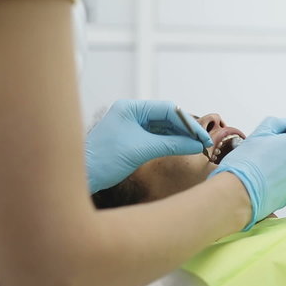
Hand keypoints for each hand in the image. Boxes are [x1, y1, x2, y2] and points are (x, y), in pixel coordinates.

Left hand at [86, 100, 212, 192]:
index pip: (168, 109)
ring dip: (180, 137)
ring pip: (163, 128)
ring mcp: (132, 126)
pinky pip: (157, 137)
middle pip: (167, 117)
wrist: (82, 176)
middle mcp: (132, 114)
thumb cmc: (104, 160)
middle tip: (204, 143)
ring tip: (197, 147)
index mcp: (130, 108)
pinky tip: (183, 149)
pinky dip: (170, 143)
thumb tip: (196, 144)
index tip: (202, 136)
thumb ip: (171, 144)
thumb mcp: (142, 149)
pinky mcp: (132, 139)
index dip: (188, 123)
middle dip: (186, 130)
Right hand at [208, 117, 285, 229]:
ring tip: (259, 168)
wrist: (238, 193)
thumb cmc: (247, 164)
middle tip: (265, 151)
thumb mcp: (259, 133)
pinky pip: (284, 184)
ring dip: (279, 167)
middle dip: (285, 151)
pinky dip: (275, 182)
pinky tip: (259, 180)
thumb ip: (276, 123)